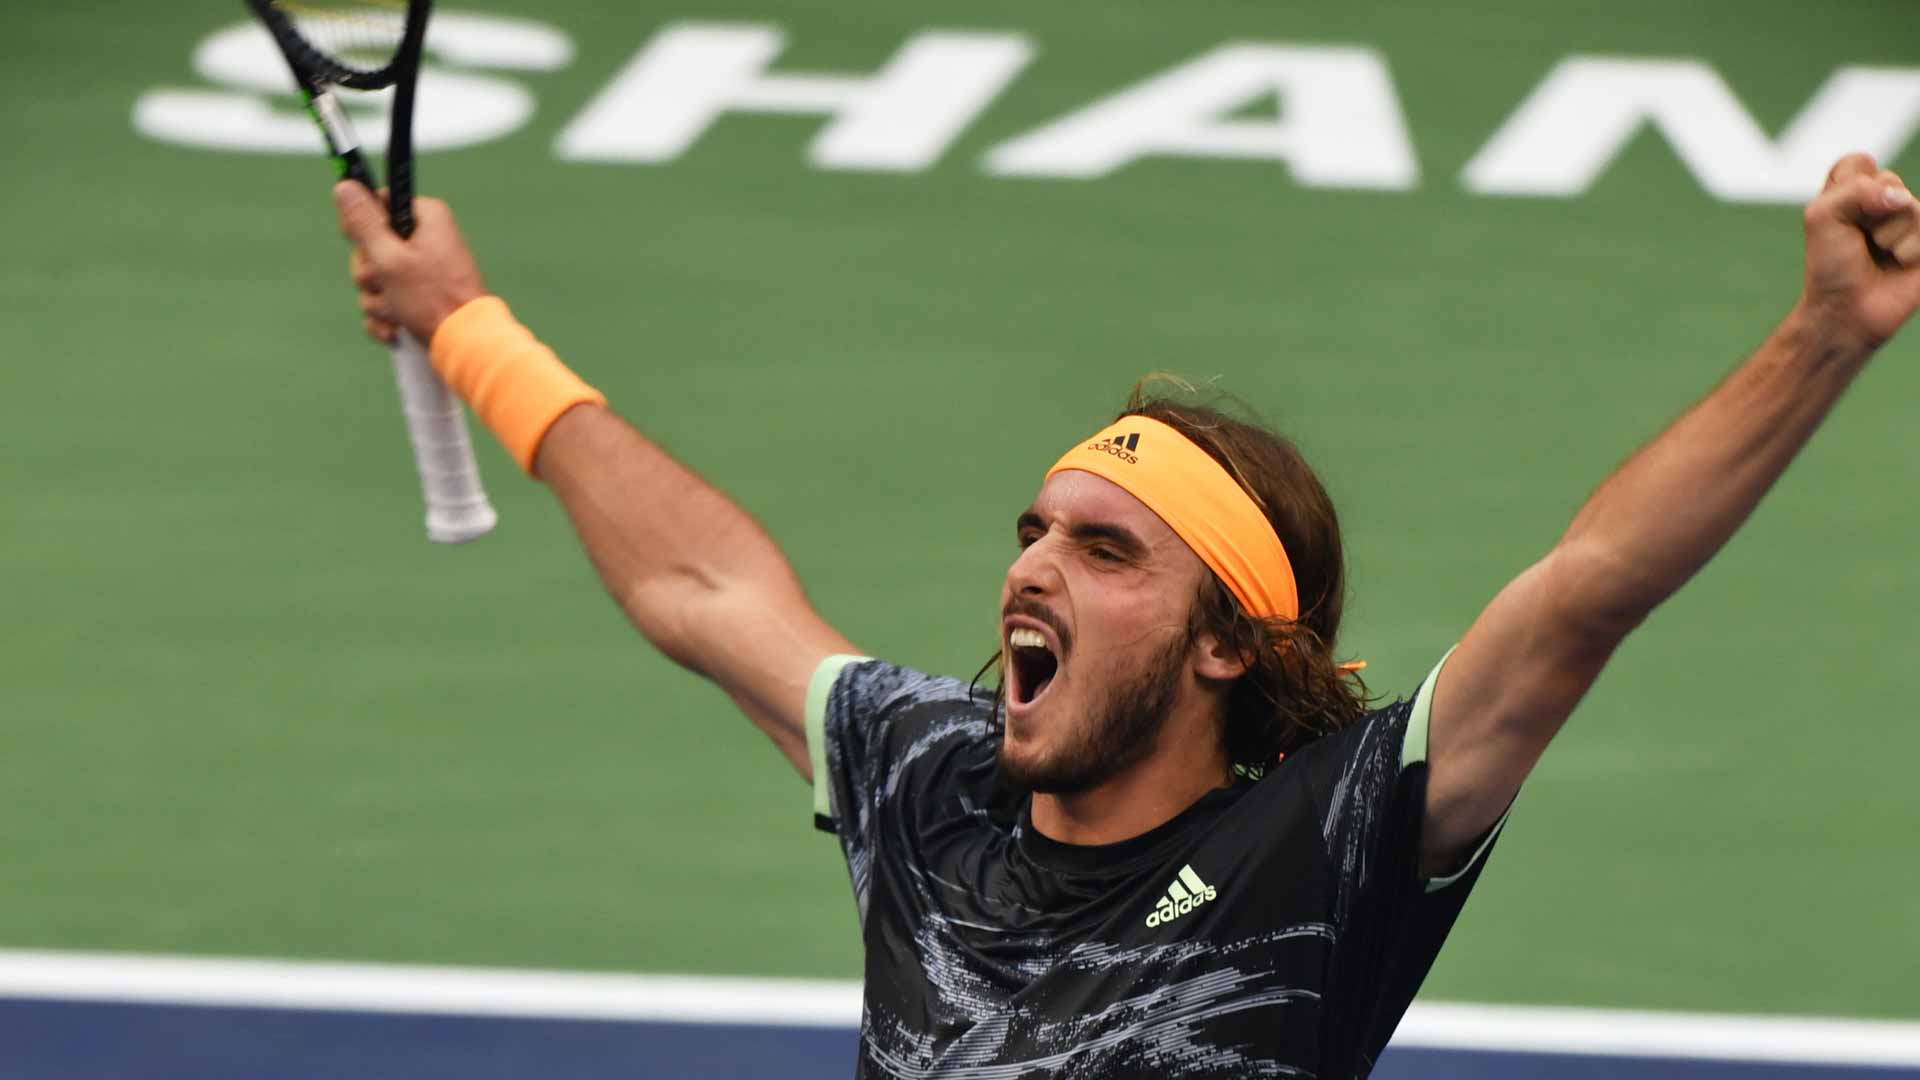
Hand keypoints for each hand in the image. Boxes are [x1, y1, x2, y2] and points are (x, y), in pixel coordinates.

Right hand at [334, 182, 487, 345]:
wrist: (464, 344)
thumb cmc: (432, 299)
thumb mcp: (389, 257)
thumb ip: (363, 223)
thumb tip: (344, 186)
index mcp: (425, 218)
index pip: (377, 204)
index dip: (362, 226)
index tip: (365, 244)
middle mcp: (425, 239)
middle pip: (371, 246)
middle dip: (371, 274)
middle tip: (386, 284)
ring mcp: (422, 269)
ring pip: (376, 278)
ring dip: (378, 300)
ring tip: (398, 311)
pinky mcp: (418, 295)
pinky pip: (386, 301)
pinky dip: (386, 317)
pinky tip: (395, 329)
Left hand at [1795, 153, 1919, 358]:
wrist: (1847, 310)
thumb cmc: (1830, 265)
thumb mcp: (1823, 218)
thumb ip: (1855, 191)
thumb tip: (1900, 198)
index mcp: (1853, 191)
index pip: (1858, 162)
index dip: (1848, 189)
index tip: (1837, 218)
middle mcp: (1884, 201)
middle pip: (1889, 180)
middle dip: (1868, 215)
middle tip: (1860, 241)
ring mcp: (1911, 220)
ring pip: (1911, 207)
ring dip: (1889, 236)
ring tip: (1881, 254)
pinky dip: (1910, 250)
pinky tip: (1901, 262)